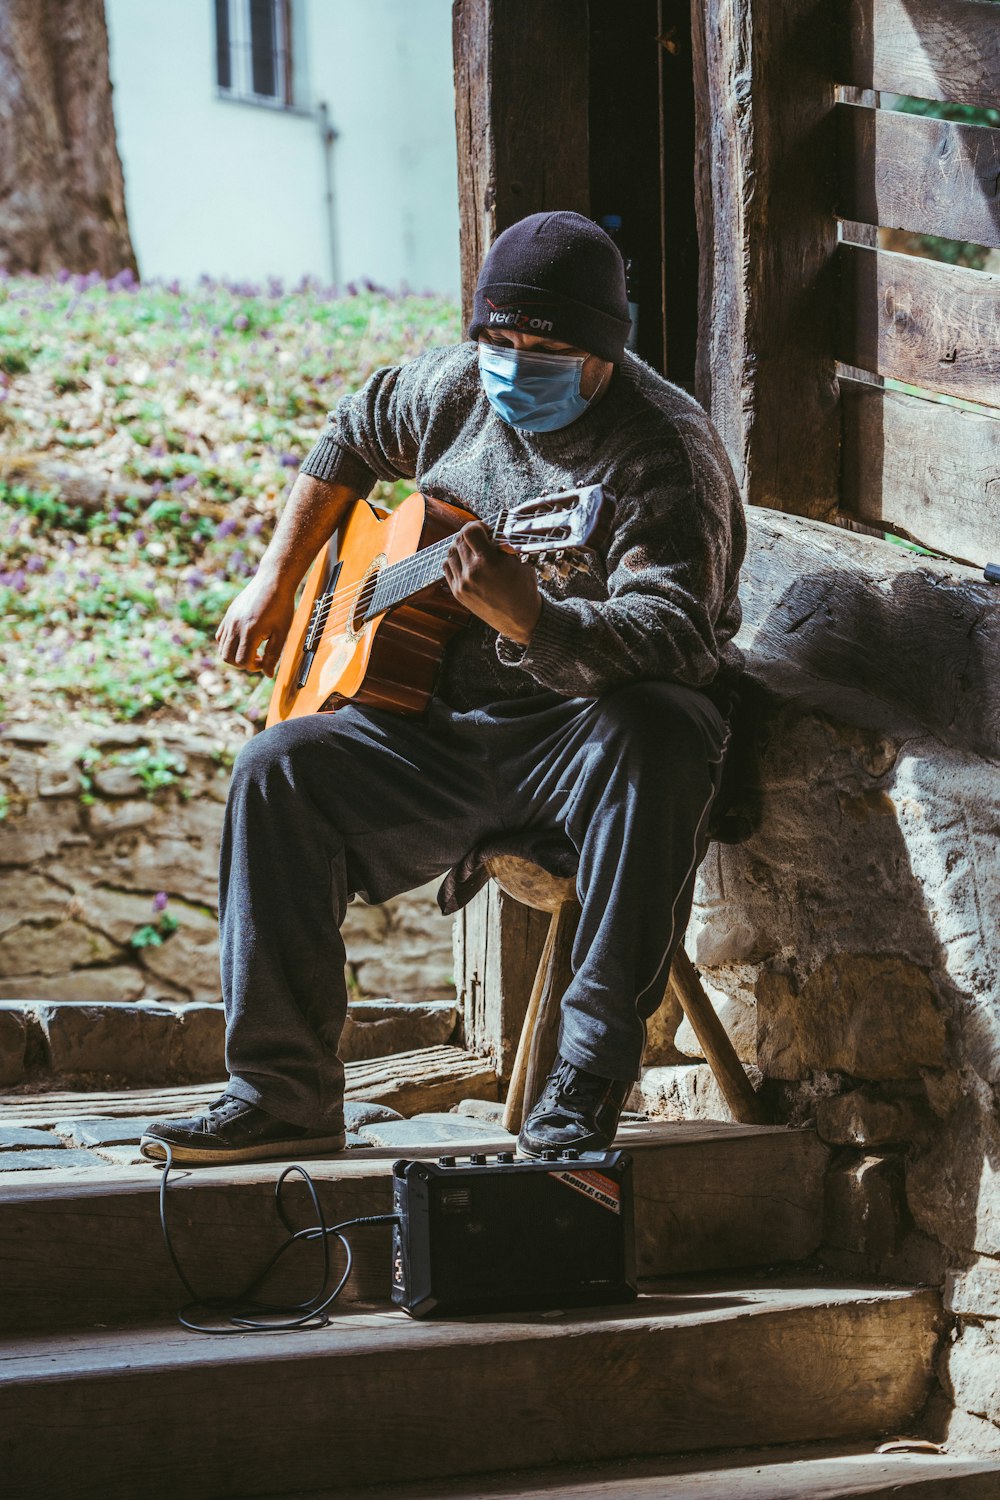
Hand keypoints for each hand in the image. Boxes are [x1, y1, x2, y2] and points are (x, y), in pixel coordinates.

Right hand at [215, 571, 295, 675]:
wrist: (273, 580)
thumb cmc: (281, 607)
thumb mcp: (282, 633)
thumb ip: (273, 655)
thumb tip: (267, 675)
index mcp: (250, 632)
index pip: (242, 661)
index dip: (253, 667)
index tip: (264, 661)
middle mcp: (235, 626)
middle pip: (227, 658)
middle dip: (241, 664)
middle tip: (257, 658)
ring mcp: (229, 620)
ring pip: (222, 648)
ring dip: (234, 655)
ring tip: (251, 649)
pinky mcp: (228, 615)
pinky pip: (221, 636)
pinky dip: (228, 644)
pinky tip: (244, 639)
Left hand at [442, 520, 541, 644]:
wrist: (520, 619)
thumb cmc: (523, 590)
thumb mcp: (519, 563)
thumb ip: (503, 547)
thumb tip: (491, 535)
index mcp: (489, 562)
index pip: (470, 531)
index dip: (477, 525)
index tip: (485, 529)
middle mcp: (472, 572)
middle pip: (459, 540)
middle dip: (470, 535)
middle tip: (480, 538)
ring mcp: (462, 584)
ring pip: (450, 552)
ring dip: (460, 546)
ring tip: (473, 550)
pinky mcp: (458, 592)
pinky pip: (447, 568)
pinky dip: (454, 560)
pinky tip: (466, 561)